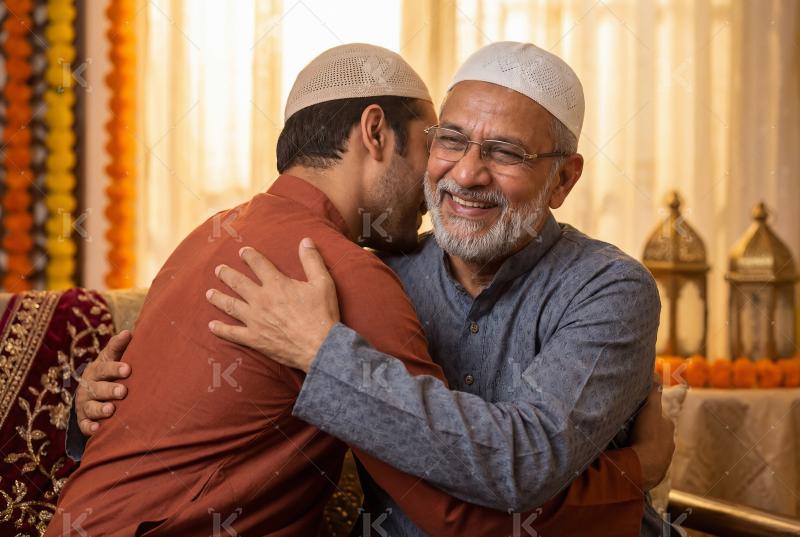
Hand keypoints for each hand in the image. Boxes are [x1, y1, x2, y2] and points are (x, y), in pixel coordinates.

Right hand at [75, 330, 131, 435]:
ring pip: (91, 407)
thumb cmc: (107, 373)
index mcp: (97, 370)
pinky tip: (97, 430)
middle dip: (109, 390)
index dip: (115, 368)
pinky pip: (84, 425)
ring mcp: (85, 404)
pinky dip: (90, 428)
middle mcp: (88, 386)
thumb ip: (118, 347)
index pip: (104, 367)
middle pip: (97, 388)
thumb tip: (127, 332)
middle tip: (123, 391)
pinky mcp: (83, 420)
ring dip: (100, 409)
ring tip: (110, 410)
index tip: (127, 369)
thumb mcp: (110, 359)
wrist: (90, 394)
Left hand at [206, 238, 339, 371]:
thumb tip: (305, 241)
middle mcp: (261, 300)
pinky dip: (220, 329)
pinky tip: (212, 326)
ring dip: (218, 298)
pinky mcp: (254, 338)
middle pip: (238, 283)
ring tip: (209, 293)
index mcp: (276, 284)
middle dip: (226, 274)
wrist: (320, 347)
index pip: (258, 264)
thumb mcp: (323, 283)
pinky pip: (232, 333)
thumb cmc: (322, 314)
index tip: (243, 252)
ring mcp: (255, 320)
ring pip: (230, 306)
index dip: (249, 256)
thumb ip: (312, 260)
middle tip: (218, 270)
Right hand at [629, 381, 675, 489]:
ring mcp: (663, 458)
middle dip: (644, 429)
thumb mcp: (649, 409)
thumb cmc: (647, 436)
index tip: (635, 412)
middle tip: (629, 428)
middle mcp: (669, 442)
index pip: (657, 415)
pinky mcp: (655, 471)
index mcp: (668, 426)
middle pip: (655, 431)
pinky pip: (646, 461)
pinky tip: (630, 457)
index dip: (646, 412)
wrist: (644, 467)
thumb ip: (653, 391)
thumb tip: (656, 373)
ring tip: (627, 443)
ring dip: (641, 444)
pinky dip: (640, 458)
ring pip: (651, 446)